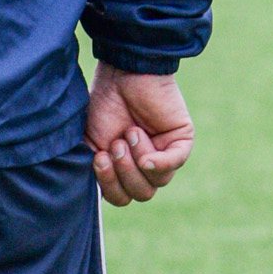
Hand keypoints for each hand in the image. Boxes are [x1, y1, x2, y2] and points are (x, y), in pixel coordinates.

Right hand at [85, 62, 194, 205]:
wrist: (120, 75)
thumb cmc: (103, 105)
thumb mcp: (91, 144)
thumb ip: (96, 172)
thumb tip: (102, 198)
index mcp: (124, 169)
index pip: (121, 198)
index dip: (109, 186)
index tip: (99, 157)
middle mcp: (146, 164)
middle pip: (141, 194)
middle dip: (123, 174)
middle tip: (115, 144)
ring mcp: (165, 152)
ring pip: (157, 182)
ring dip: (136, 161)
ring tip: (129, 133)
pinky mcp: (181, 139)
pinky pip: (174, 163)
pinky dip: (159, 162)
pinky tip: (146, 153)